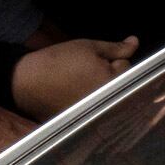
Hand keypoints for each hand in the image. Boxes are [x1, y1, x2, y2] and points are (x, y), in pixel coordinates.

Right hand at [12, 37, 137, 119]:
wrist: (29, 81)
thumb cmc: (59, 60)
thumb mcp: (88, 47)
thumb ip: (115, 48)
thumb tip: (135, 42)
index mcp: (112, 81)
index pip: (127, 66)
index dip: (112, 58)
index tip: (95, 58)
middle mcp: (109, 101)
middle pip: (121, 84)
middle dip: (110, 75)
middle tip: (87, 70)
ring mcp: (98, 113)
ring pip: (111, 96)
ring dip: (102, 89)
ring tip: (81, 82)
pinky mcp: (87, 121)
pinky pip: (99, 109)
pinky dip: (92, 102)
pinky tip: (76, 94)